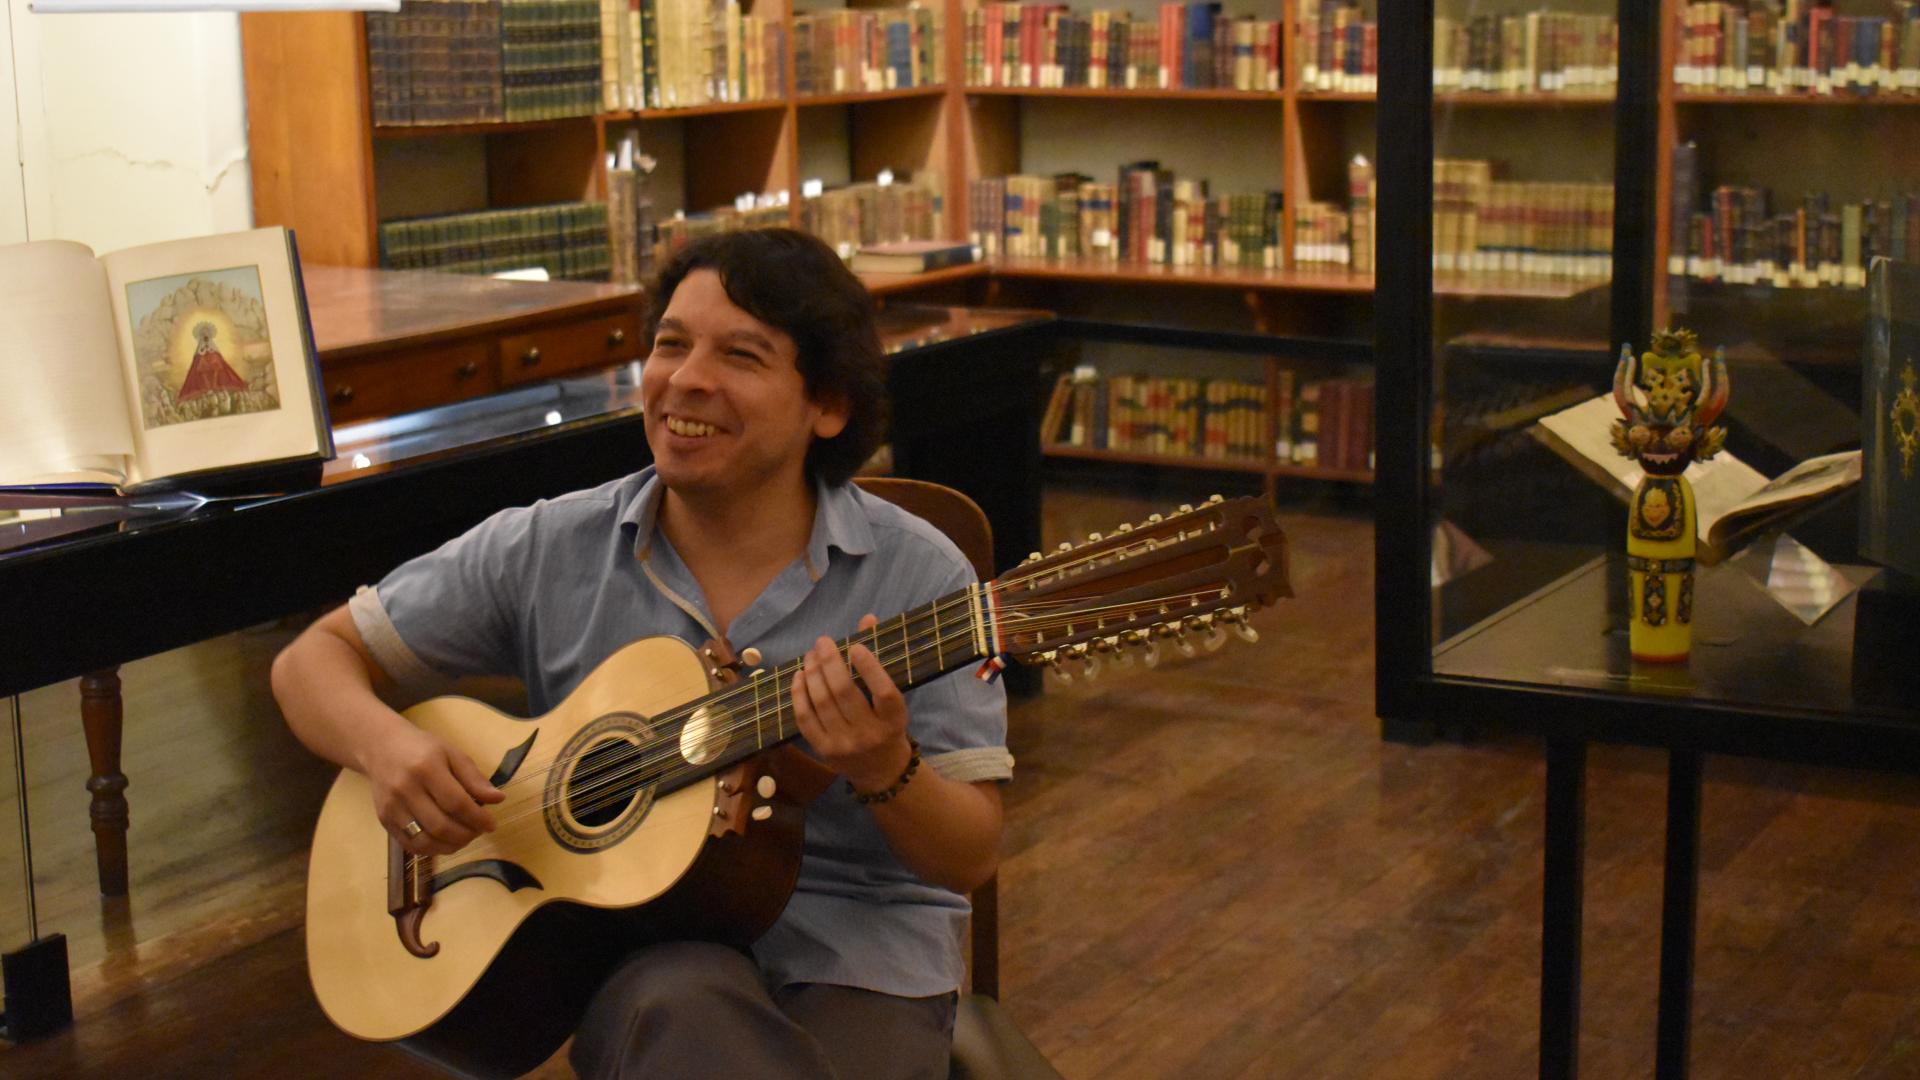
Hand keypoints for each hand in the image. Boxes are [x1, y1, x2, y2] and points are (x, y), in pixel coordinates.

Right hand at [363, 723, 504, 855]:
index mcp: (426, 769)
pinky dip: (432, 849)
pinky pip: (411, 845)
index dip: (478, 818)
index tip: (492, 824)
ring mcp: (391, 808)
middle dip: (466, 834)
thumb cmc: (422, 749)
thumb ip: (474, 778)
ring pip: (425, 841)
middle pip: (440, 826)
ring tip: (464, 837)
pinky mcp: (384, 821)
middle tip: (479, 831)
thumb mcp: (452, 754)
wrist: (382, 748)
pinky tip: (445, 841)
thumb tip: (498, 799)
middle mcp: (405, 790)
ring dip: (451, 846)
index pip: (456, 803)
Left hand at [791, 613, 912, 793]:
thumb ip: (879, 659)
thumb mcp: (892, 697)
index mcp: (894, 720)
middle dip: (830, 662)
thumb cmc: (887, 724)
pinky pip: (805, 718)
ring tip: (811, 655)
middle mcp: (870, 734)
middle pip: (845, 693)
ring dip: (813, 673)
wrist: (881, 770)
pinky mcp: (823, 751)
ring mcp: (844, 745)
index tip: (855, 645)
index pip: (884, 692)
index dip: (869, 667)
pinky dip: (799, 694)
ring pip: (822, 703)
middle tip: (822, 642)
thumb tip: (867, 619)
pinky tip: (800, 675)